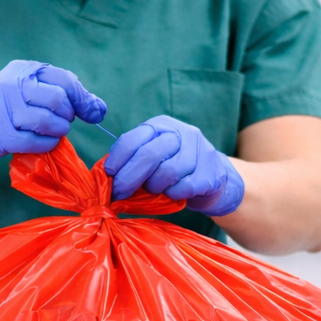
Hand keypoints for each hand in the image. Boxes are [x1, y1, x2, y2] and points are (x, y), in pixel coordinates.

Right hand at [0, 60, 105, 169]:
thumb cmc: (1, 106)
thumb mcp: (27, 90)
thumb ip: (62, 94)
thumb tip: (99, 109)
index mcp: (25, 70)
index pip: (65, 80)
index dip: (84, 99)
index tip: (93, 113)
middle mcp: (14, 84)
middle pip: (59, 100)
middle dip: (67, 116)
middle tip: (60, 123)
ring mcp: (5, 108)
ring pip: (49, 121)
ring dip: (58, 131)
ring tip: (51, 132)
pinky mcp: (1, 133)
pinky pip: (36, 141)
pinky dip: (46, 145)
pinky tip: (42, 143)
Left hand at [104, 115, 244, 215]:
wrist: (215, 178)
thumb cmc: (175, 168)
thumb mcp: (154, 156)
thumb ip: (133, 160)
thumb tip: (105, 176)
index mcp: (161, 125)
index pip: (133, 138)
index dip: (117, 159)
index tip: (109, 175)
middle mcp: (181, 132)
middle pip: (149, 155)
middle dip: (129, 178)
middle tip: (119, 193)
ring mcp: (199, 150)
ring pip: (167, 172)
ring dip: (154, 187)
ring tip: (155, 190)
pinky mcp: (210, 172)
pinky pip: (183, 187)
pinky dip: (173, 195)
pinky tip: (173, 194)